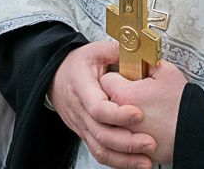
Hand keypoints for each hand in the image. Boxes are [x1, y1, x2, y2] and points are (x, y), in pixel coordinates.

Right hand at [49, 41, 154, 168]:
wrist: (54, 77)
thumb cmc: (77, 64)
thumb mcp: (94, 50)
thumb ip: (116, 50)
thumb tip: (139, 47)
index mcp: (82, 87)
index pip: (97, 107)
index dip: (117, 114)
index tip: (139, 114)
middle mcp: (80, 111)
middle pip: (101, 133)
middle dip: (127, 142)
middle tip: (150, 143)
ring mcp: (81, 126)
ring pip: (99, 148)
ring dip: (123, 159)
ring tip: (146, 162)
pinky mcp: (85, 134)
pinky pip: (99, 153)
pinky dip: (116, 162)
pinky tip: (134, 165)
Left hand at [98, 60, 187, 165]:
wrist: (195, 132)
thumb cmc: (181, 103)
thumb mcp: (166, 72)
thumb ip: (146, 61)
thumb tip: (137, 58)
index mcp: (124, 95)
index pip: (105, 80)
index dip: (116, 76)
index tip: (125, 78)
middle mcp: (118, 119)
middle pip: (103, 102)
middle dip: (112, 96)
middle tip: (129, 94)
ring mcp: (124, 137)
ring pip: (108, 124)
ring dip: (115, 117)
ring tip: (131, 112)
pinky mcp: (131, 152)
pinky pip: (117, 143)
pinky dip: (123, 136)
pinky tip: (135, 129)